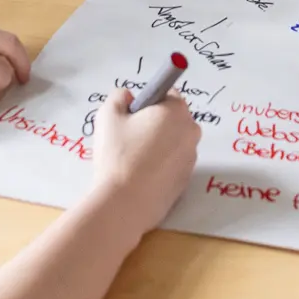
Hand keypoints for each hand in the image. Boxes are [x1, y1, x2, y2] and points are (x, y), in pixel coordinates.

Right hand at [88, 89, 201, 235]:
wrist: (125, 203)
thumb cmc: (118, 154)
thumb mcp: (108, 116)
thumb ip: (118, 97)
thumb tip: (128, 97)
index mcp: (177, 111)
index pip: (168, 95)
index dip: (148, 103)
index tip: (132, 117)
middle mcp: (191, 132)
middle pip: (173, 120)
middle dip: (155, 125)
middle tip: (129, 139)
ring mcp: (191, 158)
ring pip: (174, 143)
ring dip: (158, 146)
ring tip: (133, 161)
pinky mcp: (186, 181)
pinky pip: (173, 165)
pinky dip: (161, 166)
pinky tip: (141, 177)